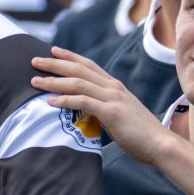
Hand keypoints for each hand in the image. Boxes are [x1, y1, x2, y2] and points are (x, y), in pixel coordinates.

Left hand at [31, 47, 170, 162]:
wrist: (159, 144)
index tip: (53, 51)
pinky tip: (50, 101)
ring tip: (35, 81)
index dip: (70, 56)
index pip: (89, 65)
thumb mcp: (120, 115)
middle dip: (55, 63)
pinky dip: (65, 100)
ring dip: (54, 81)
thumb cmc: (140, 134)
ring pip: (78, 83)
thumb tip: (88, 112)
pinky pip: (83, 102)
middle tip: (34, 60)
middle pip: (79, 69)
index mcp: (115, 86)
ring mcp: (113, 98)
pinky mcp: (111, 112)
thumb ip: (105, 109)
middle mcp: (113, 87)